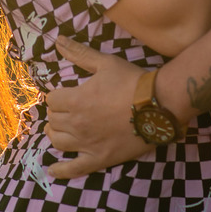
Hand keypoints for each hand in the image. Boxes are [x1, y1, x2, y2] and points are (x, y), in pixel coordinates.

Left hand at [43, 36, 148, 177]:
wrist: (158, 105)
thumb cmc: (131, 81)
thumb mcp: (105, 63)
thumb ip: (79, 53)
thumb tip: (58, 40)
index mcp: (75, 100)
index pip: (52, 99)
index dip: (58, 95)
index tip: (66, 94)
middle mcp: (76, 123)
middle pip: (53, 119)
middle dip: (58, 113)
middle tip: (68, 109)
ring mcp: (87, 143)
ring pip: (58, 141)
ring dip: (56, 134)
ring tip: (60, 130)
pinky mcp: (99, 158)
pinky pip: (74, 169)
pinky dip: (62, 170)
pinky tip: (53, 170)